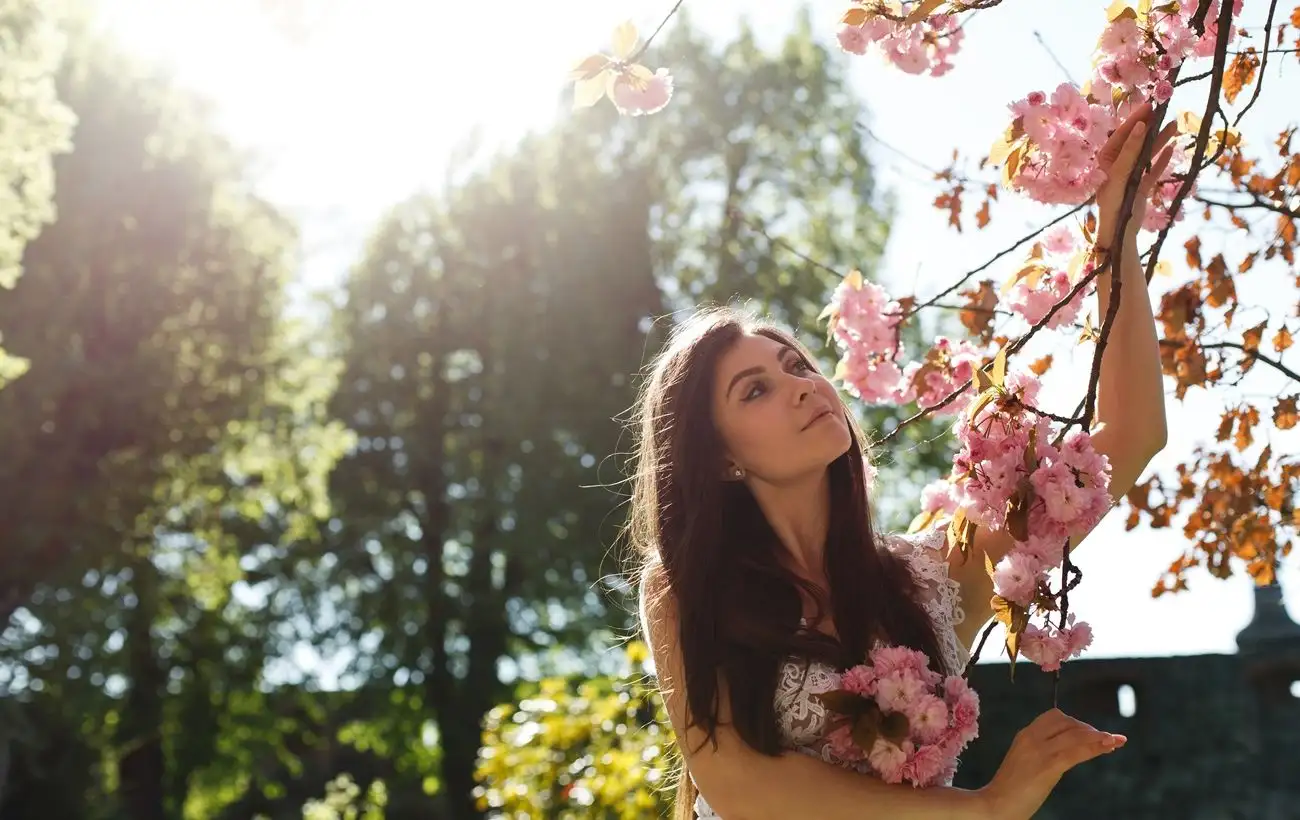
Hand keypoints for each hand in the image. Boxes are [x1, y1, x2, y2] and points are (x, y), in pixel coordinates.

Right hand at [976, 708, 1125, 819]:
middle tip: (1104, 741)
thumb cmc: (1011, 790)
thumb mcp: (1025, 763)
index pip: (1055, 717)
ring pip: (1076, 735)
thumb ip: (1041, 752)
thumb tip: (1067, 752)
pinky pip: (1077, 751)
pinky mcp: (1048, 766)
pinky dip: (1097, 747)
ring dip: (1099, 736)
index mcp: (1025, 735)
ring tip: (1115, 741)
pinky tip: (1110, 746)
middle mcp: (1032, 737)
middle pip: (1067, 722)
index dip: (1076, 722)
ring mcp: (1039, 751)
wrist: (996, 805)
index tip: (1090, 733)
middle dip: (1088, 729)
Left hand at [1094, 102, 1178, 245]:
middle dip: (1149, 125)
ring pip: (1147, 153)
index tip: (1149, 104)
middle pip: (1136, 141)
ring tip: (1174, 124)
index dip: (1135, 119)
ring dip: (1159, 139)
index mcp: (1106, 161)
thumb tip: (1140, 126)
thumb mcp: (1121, 174)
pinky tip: (1172, 147)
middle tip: (1164, 108)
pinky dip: (1162, 159)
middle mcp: (1117, 166)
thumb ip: (1130, 151)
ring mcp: (1131, 176)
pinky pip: (1153, 169)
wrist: (1120, 232)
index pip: (1121, 134)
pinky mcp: (1141, 187)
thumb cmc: (1114, 203)